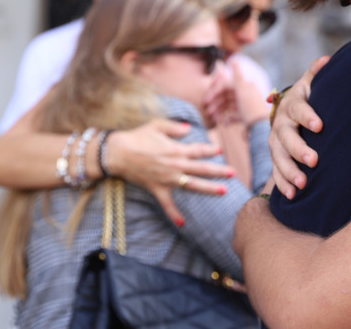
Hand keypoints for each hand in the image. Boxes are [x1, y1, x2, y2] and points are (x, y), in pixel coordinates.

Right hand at [106, 119, 233, 225]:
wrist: (118, 153)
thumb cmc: (137, 137)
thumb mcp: (157, 125)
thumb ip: (175, 127)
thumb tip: (190, 128)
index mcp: (177, 150)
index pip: (199, 150)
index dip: (210, 149)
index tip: (219, 149)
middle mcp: (176, 165)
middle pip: (202, 169)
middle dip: (219, 170)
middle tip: (233, 173)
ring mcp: (168, 179)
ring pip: (193, 185)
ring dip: (209, 188)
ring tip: (225, 191)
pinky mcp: (158, 189)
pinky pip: (168, 205)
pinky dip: (175, 215)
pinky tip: (183, 224)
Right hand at [205, 62, 269, 126]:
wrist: (261, 127)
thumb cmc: (251, 107)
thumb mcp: (243, 90)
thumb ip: (237, 76)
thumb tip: (234, 60)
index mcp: (245, 86)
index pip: (225, 86)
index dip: (214, 92)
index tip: (205, 101)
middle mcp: (245, 94)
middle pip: (226, 96)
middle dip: (216, 103)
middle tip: (208, 111)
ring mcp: (245, 105)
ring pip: (228, 106)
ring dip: (219, 111)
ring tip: (214, 119)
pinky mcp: (245, 116)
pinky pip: (233, 115)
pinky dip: (227, 119)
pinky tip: (223, 123)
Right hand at [269, 56, 328, 198]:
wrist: (293, 113)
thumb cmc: (311, 98)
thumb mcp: (313, 85)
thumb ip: (317, 74)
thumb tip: (326, 59)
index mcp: (292, 104)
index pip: (298, 108)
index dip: (308, 116)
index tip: (320, 126)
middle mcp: (280, 123)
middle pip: (286, 137)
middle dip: (299, 150)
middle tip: (314, 161)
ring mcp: (276, 143)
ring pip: (279, 158)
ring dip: (289, 172)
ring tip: (303, 184)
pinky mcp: (276, 158)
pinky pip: (276, 173)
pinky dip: (283, 185)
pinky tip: (293, 196)